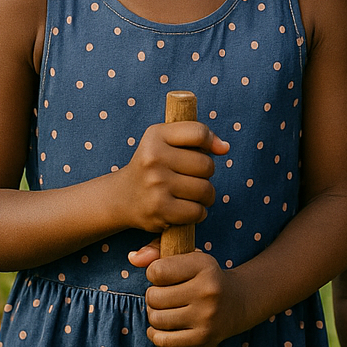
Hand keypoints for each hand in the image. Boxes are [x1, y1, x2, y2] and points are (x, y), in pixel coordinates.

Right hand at [118, 119, 227, 233]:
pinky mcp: (160, 209)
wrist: (122, 197)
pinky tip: (187, 209)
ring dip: (205, 196)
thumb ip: (196, 137)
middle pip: (207, 165)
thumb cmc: (152, 166)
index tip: (214, 150)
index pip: (198, 133)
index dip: (211, 142)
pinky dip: (198, 213)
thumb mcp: (165, 141)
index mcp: (155, 136)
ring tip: (192, 195)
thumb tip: (224, 148)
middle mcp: (153, 158)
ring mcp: (156, 184)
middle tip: (193, 177)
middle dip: (206, 174)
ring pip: (205, 190)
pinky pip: (197, 211)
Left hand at [130, 239, 247, 346]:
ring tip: (164, 310)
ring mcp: (206, 318)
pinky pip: (163, 340)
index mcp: (204, 266)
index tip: (164, 276)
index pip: (157, 271)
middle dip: (153, 296)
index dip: (154, 274)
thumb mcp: (187, 256)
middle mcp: (208, 292)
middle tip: (164, 295)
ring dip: (154, 315)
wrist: (238, 302)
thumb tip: (132, 258)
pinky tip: (162, 327)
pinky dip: (156, 334)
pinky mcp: (203, 339)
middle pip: (154, 297)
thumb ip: (156, 251)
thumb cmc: (203, 276)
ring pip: (156, 319)